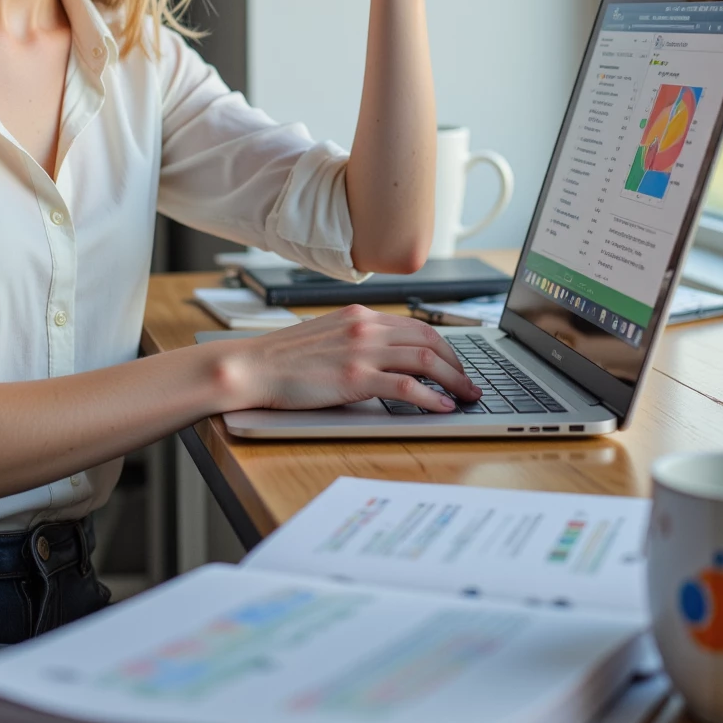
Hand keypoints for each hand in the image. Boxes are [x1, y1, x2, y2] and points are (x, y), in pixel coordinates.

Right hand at [219, 304, 481, 412]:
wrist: (253, 367)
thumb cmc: (283, 359)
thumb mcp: (326, 335)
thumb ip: (356, 339)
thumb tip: (386, 357)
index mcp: (359, 315)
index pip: (416, 325)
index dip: (444, 346)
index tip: (455, 363)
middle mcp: (365, 327)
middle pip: (429, 340)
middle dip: (457, 363)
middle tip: (470, 383)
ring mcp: (361, 351)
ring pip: (425, 360)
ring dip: (454, 380)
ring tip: (467, 396)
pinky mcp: (355, 377)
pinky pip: (406, 386)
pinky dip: (431, 397)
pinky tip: (443, 407)